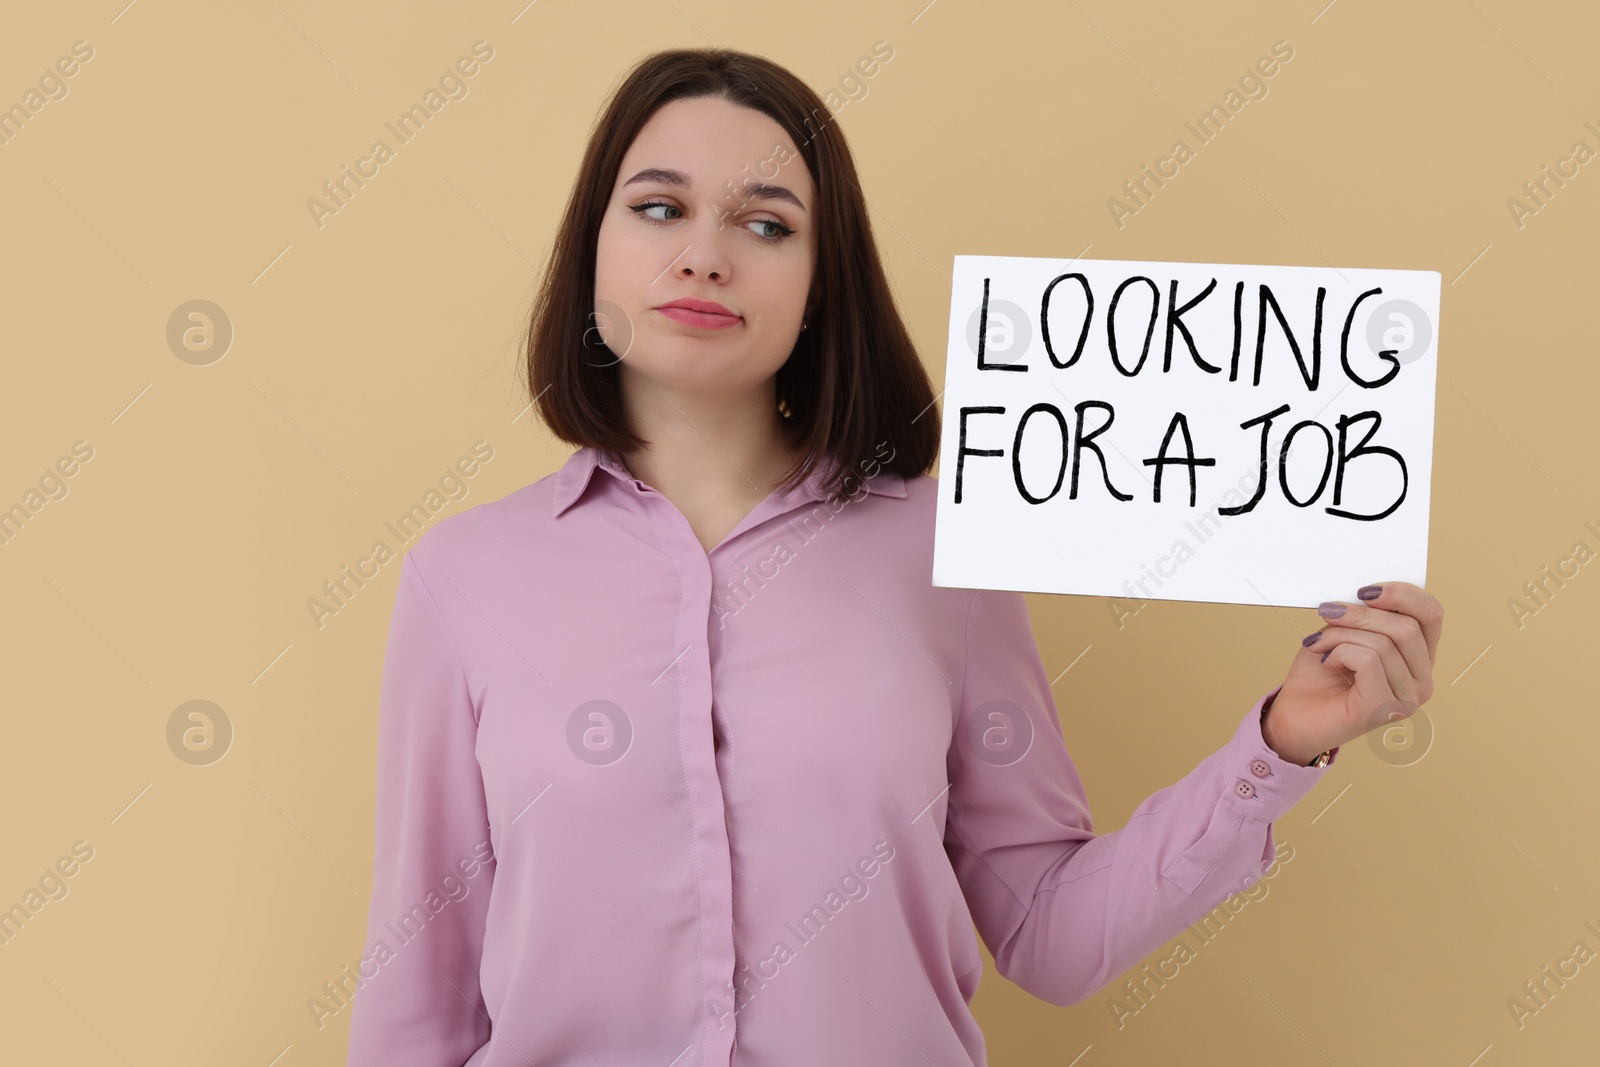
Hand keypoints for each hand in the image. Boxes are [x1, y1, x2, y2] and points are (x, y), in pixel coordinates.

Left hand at [1262, 582, 1443, 765]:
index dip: (1403, 594)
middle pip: (1407, 627)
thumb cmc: (1319, 673)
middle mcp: (1422, 681)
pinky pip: (1369, 660)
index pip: (1431, 614)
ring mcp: (1407, 699)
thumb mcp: (1343, 632)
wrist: (1293, 716)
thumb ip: (1364, 614)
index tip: (1364, 590)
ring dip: (1340, 635)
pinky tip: (1326, 662)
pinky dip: (1340, 652)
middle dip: (1361, 614)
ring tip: (1319, 645)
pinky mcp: (1383, 709)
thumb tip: (1367, 593)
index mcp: (1419, 658)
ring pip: (1384, 643)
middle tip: (1327, 612)